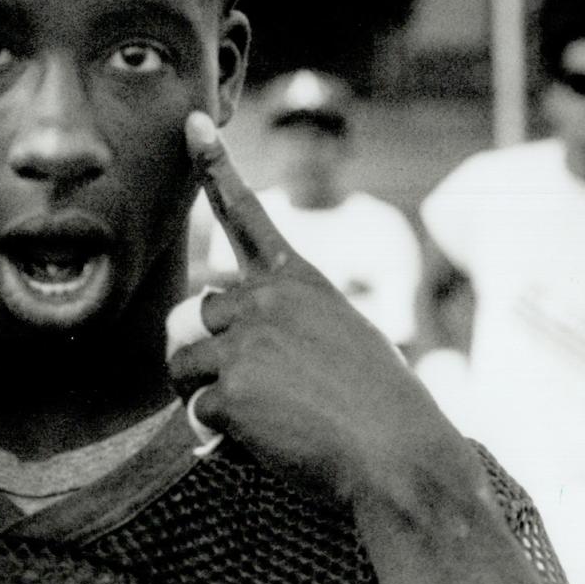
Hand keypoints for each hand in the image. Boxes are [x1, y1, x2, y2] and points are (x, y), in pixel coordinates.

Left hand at [169, 112, 468, 506]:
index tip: (192, 123)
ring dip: (206, 398)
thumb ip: (284, 326)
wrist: (402, 460)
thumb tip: (218, 348)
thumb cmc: (380, 410)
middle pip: (191, 318)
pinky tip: (272, 445)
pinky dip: (222, 440)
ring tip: (267, 420)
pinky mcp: (231, 389)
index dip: (216, 169)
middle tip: (255, 393)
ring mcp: (245, 341)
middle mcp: (266, 300)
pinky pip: (197, 417)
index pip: (248, 216)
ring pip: (182, 368)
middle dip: (203, 357)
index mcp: (299, 282)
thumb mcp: (344, 338)